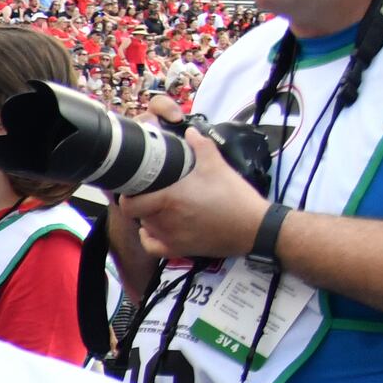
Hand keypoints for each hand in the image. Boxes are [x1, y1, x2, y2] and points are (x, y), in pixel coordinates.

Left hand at [118, 131, 272, 262]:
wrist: (254, 227)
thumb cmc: (235, 197)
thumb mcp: (218, 166)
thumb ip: (200, 146)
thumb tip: (190, 132)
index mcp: (169, 199)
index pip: (129, 203)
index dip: (128, 195)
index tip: (136, 186)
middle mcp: (165, 221)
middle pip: (137, 213)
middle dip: (141, 202)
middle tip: (151, 192)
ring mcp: (171, 238)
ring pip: (145, 227)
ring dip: (147, 217)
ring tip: (160, 205)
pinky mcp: (179, 250)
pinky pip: (152, 246)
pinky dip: (150, 237)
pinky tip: (156, 227)